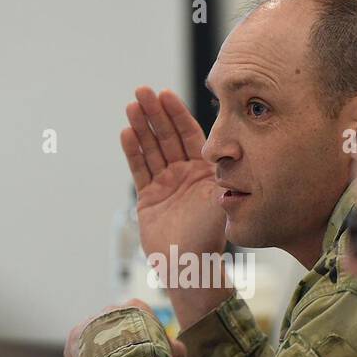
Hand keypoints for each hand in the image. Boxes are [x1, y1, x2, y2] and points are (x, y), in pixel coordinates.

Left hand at [64, 299, 186, 356]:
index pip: (142, 321)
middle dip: (120, 348)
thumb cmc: (150, 352)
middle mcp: (112, 309)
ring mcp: (92, 320)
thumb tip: (180, 352)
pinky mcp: (74, 335)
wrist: (121, 354)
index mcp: (137, 307)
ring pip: (96, 340)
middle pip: (117, 331)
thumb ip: (172, 349)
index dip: (145, 341)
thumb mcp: (168, 350)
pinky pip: (78, 353)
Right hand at [122, 88, 232, 327]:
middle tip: (142, 91)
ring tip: (131, 105)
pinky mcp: (148, 198)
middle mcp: (185, 174)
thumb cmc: (210, 236)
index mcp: (205, 171)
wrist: (190, 266)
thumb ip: (221, 172)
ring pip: (151, 149)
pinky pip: (140, 170)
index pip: (190, 134)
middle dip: (155, 113)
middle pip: (167, 137)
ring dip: (141, 126)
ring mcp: (166, 185)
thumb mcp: (222, 198)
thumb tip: (230, 146)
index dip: (177, 114)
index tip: (166, 94)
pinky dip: (133, 151)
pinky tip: (126, 132)